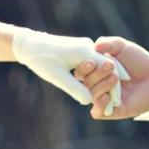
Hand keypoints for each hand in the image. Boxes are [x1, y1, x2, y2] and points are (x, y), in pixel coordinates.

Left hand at [11, 27, 129, 106]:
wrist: (29, 44)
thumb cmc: (41, 60)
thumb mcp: (57, 76)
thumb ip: (74, 88)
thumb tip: (89, 101)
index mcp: (85, 52)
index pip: (108, 70)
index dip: (114, 88)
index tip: (118, 104)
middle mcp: (88, 46)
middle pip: (107, 67)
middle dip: (113, 86)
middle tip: (118, 103)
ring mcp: (85, 46)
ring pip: (102, 64)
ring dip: (107, 80)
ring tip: (112, 97)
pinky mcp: (81, 47)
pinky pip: (95, 61)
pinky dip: (100, 74)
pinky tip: (101, 85)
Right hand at [73, 36, 148, 119]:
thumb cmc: (139, 62)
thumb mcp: (123, 48)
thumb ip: (109, 43)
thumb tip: (94, 45)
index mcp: (94, 71)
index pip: (80, 71)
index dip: (83, 67)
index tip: (92, 61)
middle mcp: (95, 86)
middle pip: (85, 83)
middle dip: (96, 74)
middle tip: (111, 65)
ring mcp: (102, 99)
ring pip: (91, 95)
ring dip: (101, 86)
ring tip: (115, 78)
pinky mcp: (111, 111)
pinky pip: (97, 112)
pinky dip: (100, 105)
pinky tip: (107, 97)